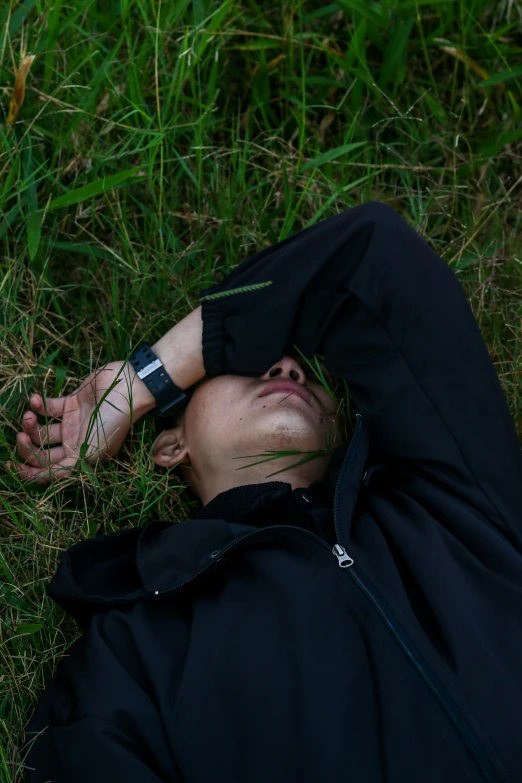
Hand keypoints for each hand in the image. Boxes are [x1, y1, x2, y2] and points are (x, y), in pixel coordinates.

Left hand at [5, 361, 149, 484]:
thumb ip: (67, 468)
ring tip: (29, 416)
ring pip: (41, 430)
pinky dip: (37, 405)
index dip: (29, 471)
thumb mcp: (92, 451)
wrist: (127, 389)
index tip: (11, 464)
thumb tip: (42, 481)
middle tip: (20, 437)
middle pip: (41, 452)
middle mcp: (74, 443)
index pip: (49, 470)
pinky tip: (35, 399)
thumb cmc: (113, 422)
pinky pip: (47, 408)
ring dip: (30, 425)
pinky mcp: (70, 403)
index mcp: (81, 458)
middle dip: (27, 447)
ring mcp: (71, 423)